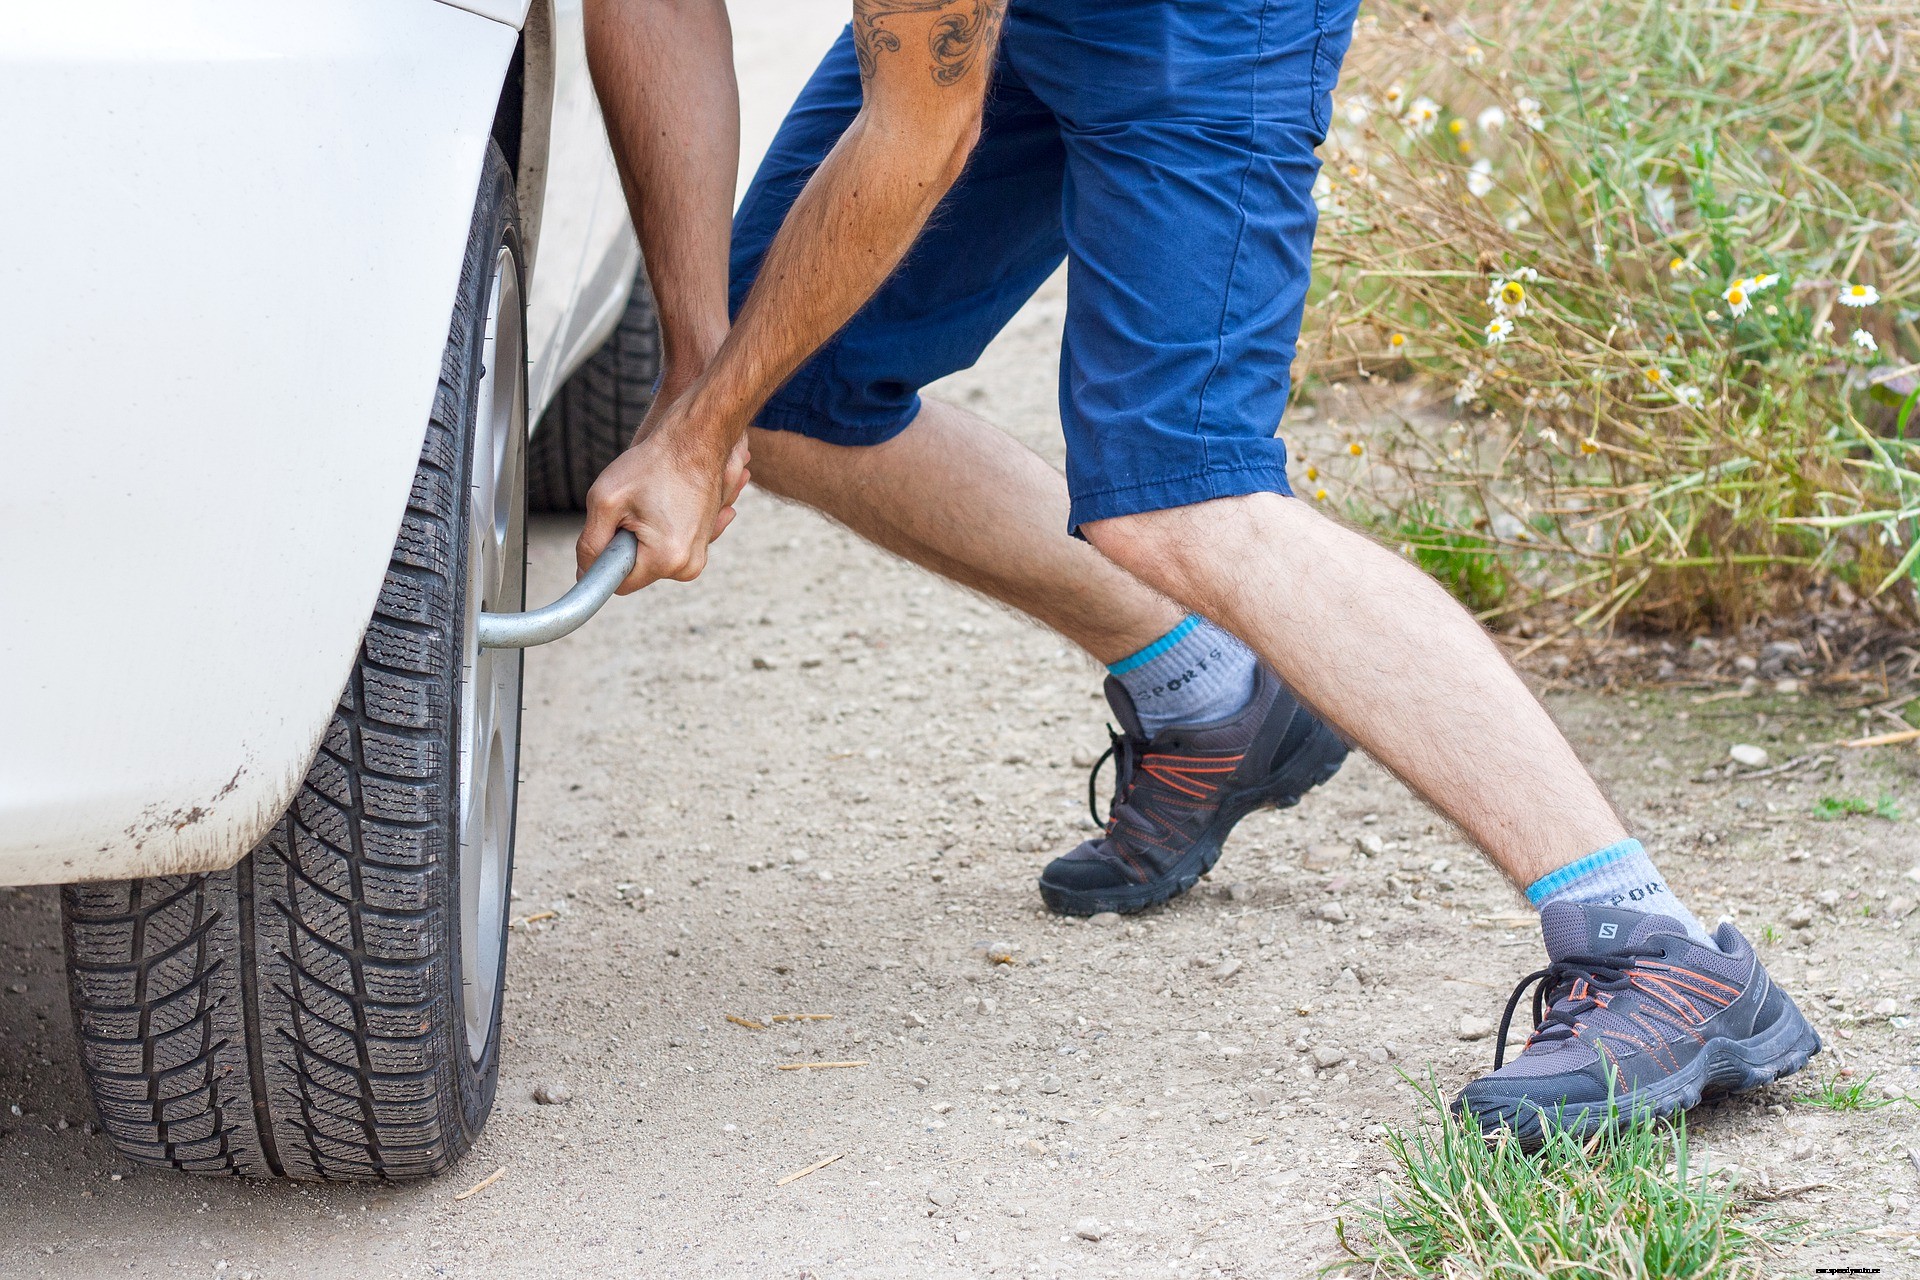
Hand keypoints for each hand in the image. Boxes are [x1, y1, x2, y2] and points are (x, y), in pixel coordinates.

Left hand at [576, 398, 750, 594]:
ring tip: (652, 502)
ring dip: (645, 534)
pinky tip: (669, 501)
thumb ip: (590, 543)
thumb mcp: (606, 501)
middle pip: (638, 571)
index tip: (608, 531)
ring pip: (653, 558)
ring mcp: (701, 553)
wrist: (697, 439)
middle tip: (632, 510)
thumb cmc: (656, 463)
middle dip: (627, 544)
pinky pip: (672, 545)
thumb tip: (586, 571)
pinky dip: (665, 527)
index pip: (620, 584)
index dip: (604, 561)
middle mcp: (690, 564)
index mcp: (667, 559)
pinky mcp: (705, 540)